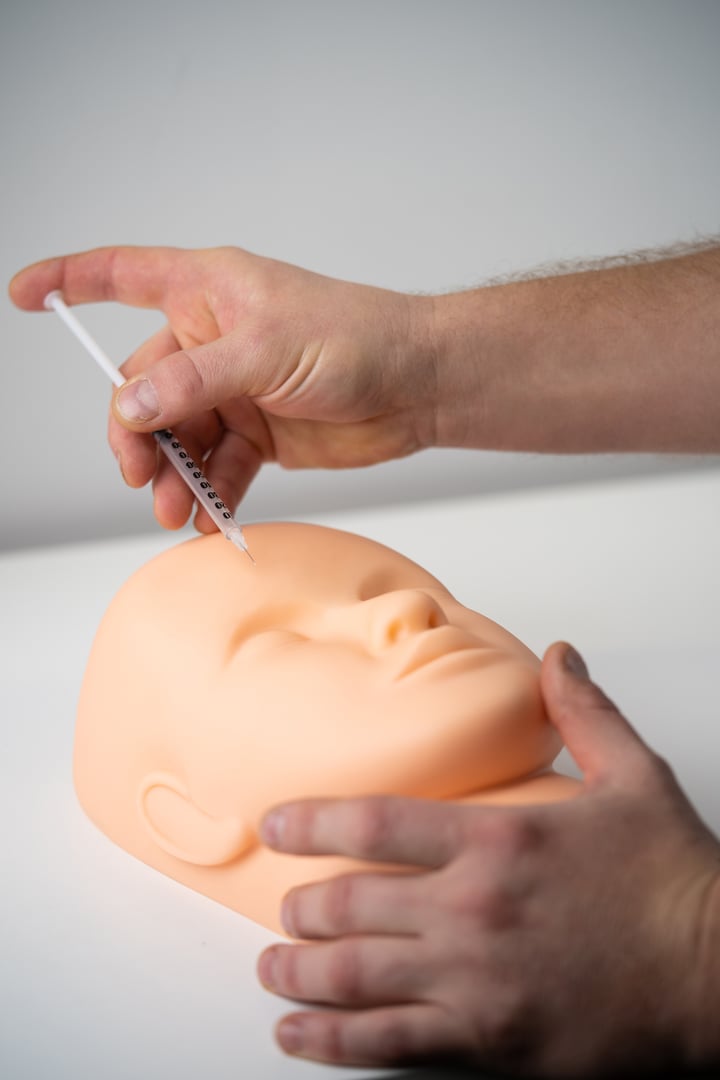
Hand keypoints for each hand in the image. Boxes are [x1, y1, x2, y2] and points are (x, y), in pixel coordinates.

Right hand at [9, 246, 434, 529]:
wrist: (418, 387)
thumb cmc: (357, 337)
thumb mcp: (267, 350)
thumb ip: (194, 380)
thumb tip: (130, 406)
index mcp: (208, 291)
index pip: (122, 274)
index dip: (70, 280)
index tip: (24, 295)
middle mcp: (213, 340)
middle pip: (145, 387)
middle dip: (138, 436)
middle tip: (143, 477)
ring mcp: (234, 389)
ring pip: (179, 437)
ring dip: (173, 476)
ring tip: (177, 513)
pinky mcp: (259, 434)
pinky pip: (218, 466)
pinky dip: (211, 492)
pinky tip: (208, 519)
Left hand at [257, 642, 719, 1074]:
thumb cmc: (676, 883)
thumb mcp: (635, 778)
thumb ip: (583, 713)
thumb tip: (557, 656)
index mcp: (499, 839)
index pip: (375, 823)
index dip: (311, 822)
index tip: (275, 823)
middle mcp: (473, 908)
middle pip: (352, 903)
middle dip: (303, 906)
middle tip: (285, 906)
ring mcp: (475, 979)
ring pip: (356, 975)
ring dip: (299, 970)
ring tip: (272, 964)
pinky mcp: (488, 1038)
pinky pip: (390, 1042)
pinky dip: (334, 1040)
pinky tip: (300, 1034)